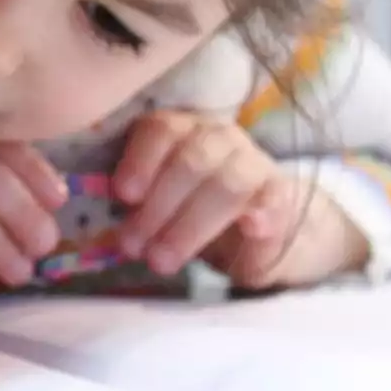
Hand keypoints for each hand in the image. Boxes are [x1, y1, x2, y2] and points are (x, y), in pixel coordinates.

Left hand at [113, 111, 368, 288]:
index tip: (123, 196)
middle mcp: (218, 138)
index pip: (161, 129)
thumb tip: (109, 227)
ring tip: (163, 261)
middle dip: (158, 207)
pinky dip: (262, 213)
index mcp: (181, 130)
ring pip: (226, 183)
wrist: (254, 226)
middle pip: (191, 161)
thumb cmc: (189, 209)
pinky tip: (250, 228)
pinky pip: (274, 199)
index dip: (140, 161)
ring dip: (191, 225)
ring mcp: (253, 163)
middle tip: (134, 247)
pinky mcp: (281, 195)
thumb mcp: (157, 202)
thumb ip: (136, 204)